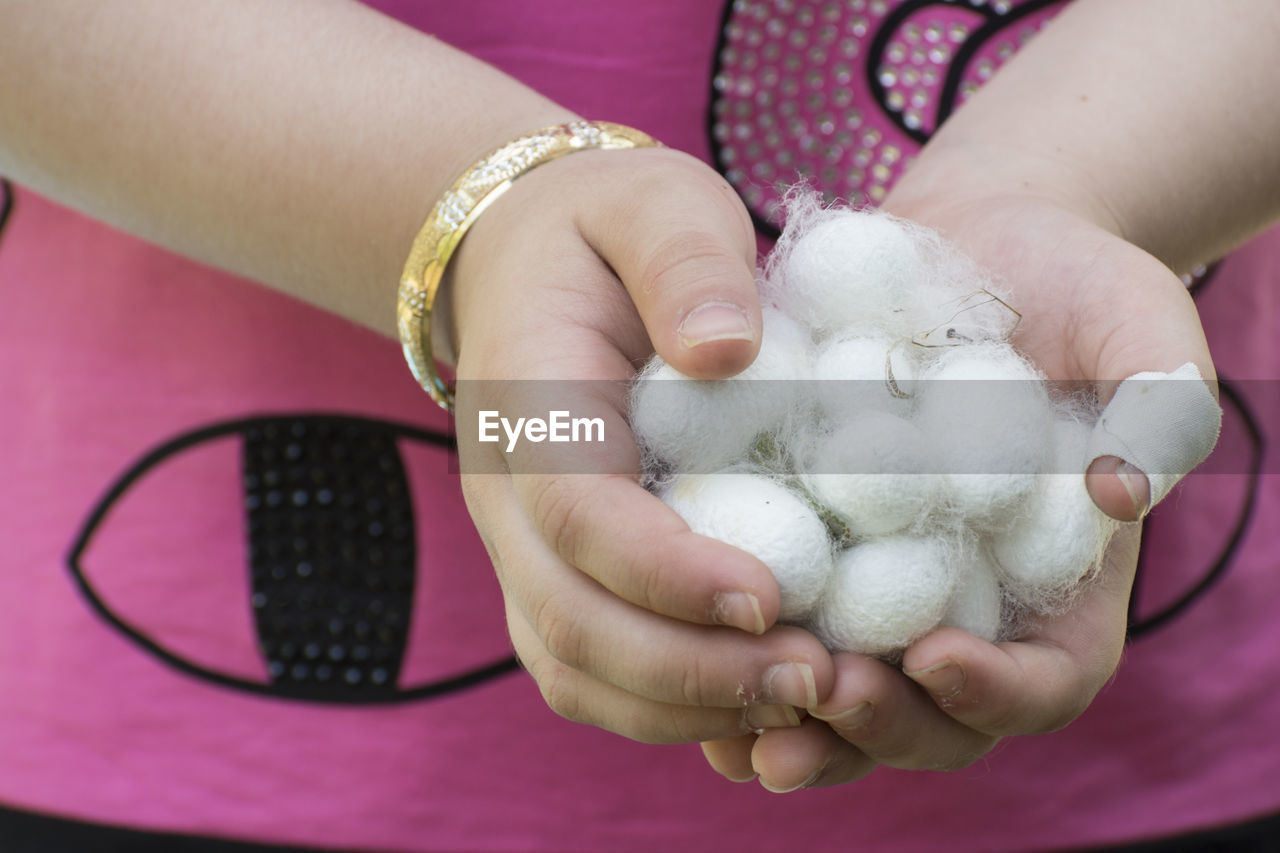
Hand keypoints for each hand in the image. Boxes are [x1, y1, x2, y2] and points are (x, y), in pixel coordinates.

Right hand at [449, 146, 835, 742]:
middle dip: (690, 668)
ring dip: (682, 704)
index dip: (664, 570)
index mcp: (528, 407)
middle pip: (571, 623)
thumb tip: (728, 350)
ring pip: (575, 669)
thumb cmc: (607, 230)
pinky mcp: (557, 576)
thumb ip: (684, 264)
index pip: (576, 513)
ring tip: (802, 697)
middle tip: (814, 676)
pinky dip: (670, 704)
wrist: (530, 261)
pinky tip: (759, 695)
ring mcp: (525, 547)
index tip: (769, 595)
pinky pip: (593, 671)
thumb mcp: (653, 204)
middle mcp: (508, 498)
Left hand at [703, 178, 1214, 789]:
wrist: (978, 247)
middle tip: (820, 690)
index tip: (935, 655)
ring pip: (845, 693)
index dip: (998, 692)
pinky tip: (681, 649)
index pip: (1048, 679)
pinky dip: (734, 657)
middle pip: (935, 716)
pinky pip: (775, 625)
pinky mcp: (813, 547)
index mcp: (1060, 586)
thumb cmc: (1077, 287)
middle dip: (880, 722)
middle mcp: (968, 605)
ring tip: (741, 715)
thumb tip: (1122, 491)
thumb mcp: (1137, 325)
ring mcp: (884, 586)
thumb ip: (1157, 403)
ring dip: (794, 720)